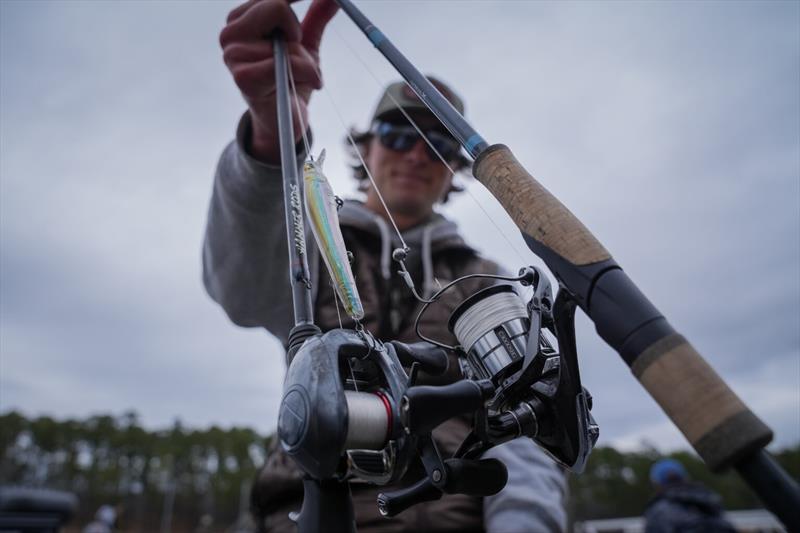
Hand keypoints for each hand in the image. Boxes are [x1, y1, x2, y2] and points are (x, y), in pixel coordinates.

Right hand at [220, 0, 337, 162]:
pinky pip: (290, 63)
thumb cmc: (290, 79)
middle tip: (298, 49)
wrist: (284, 121)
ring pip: (289, 40)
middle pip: (277, 6)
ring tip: (299, 76)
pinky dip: (309, 74)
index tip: (322, 2)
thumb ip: (315, 17)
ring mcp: (233, 55)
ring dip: (306, 60)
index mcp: (240, 20)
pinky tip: (308, 83)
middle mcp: (230, 33)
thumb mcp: (305, 44)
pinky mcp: (243, 77)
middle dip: (298, 31)